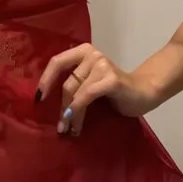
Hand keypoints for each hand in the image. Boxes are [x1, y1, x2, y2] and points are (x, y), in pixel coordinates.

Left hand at [36, 43, 158, 134]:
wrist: (144, 92)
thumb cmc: (113, 91)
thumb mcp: (89, 82)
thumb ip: (74, 83)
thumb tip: (47, 100)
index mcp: (83, 51)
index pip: (57, 62)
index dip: (46, 80)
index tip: (38, 99)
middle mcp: (92, 54)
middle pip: (67, 82)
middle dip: (61, 106)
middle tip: (60, 127)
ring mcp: (103, 65)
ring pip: (76, 92)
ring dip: (70, 114)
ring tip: (69, 130)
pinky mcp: (111, 79)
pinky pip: (87, 96)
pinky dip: (78, 111)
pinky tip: (76, 125)